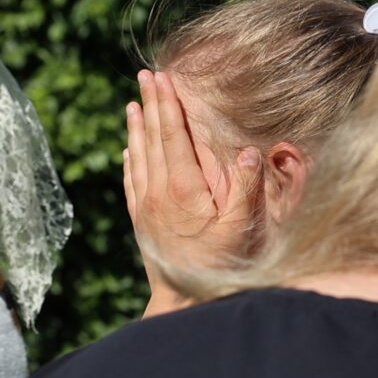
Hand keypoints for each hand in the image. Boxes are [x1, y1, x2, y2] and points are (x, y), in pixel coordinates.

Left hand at [122, 69, 261, 313]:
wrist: (183, 300)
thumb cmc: (218, 266)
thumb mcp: (241, 229)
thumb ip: (245, 190)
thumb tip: (248, 152)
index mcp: (183, 188)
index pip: (173, 135)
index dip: (168, 104)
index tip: (161, 78)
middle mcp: (158, 191)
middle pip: (152, 138)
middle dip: (150, 104)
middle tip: (145, 76)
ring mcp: (146, 206)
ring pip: (138, 155)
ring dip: (136, 127)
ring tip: (133, 103)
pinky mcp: (141, 220)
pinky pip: (131, 180)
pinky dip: (129, 158)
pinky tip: (128, 148)